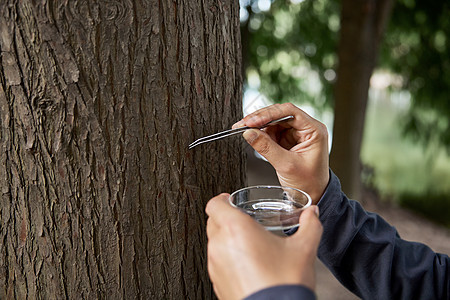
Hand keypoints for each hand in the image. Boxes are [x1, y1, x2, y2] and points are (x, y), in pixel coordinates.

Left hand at [206, 193, 322, 299]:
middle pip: (213, 222)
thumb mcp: (304, 249)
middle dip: (225, 218)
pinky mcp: (216, 282)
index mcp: (235, 228)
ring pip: (214, 243)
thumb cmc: (284, 282)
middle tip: (242, 221)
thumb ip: (310, 225)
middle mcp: (220, 244)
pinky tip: (246, 265)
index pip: (214, 204)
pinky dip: (227, 258)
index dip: (221, 199)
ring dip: (226, 239)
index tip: (229, 200)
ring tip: (247, 244)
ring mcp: (215, 265)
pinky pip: (217, 262)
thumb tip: (313, 213)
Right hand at [233, 103, 328, 203]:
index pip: (290, 112)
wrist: (313, 195)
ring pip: (273, 121)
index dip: (269, 113)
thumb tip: (249, 133)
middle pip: (280, 114)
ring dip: (258, 125)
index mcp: (314, 130)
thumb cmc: (309, 182)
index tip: (252, 121)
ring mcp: (296, 134)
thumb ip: (267, 148)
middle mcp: (306, 128)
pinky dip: (260, 133)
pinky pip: (271, 131)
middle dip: (260, 119)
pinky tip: (253, 137)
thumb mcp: (286, 165)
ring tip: (244, 131)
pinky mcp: (287, 140)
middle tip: (243, 124)